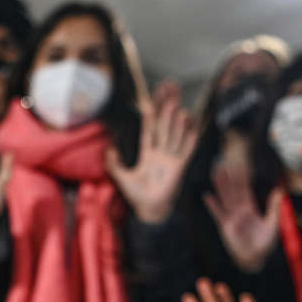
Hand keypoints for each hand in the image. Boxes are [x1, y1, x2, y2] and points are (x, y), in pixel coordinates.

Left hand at [106, 87, 196, 223]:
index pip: (150, 127)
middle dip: (167, 108)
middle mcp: (161, 153)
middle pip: (164, 125)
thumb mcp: (121, 177)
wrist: (150, 210)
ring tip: (177, 106)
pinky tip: (192, 127)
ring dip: (177, 121)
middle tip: (171, 90)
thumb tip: (109, 148)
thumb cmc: (137, 195)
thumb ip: (114, 163)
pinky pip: (186, 151)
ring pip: (175, 135)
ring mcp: (171, 159)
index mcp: (148, 153)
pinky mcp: (179, 168)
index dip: (152, 112)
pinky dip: (189, 139)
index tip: (154, 98)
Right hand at [204, 161, 283, 273]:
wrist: (255, 259)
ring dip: (220, 187)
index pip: (245, 191)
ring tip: (215, 174)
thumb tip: (279, 190)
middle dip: (228, 178)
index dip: (242, 179)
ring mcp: (231, 219)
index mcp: (251, 210)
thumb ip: (274, 207)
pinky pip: (218, 214)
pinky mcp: (225, 227)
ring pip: (225, 199)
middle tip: (223, 164)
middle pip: (233, 192)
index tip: (240, 167)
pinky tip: (207, 196)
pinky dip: (213, 206)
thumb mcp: (273, 224)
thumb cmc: (265, 244)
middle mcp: (240, 212)